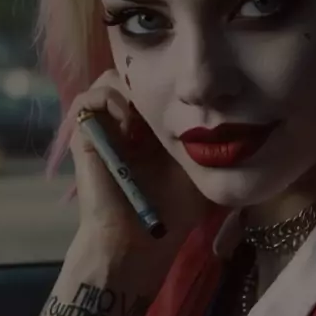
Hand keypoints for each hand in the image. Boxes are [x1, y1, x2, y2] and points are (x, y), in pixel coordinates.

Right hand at [69, 69, 208, 261]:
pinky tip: (127, 124)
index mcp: (151, 127)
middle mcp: (125, 122)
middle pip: (132, 74)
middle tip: (165, 105)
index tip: (186, 100)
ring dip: (129, 90)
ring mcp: (103, 127)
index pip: (155, 82)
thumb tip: (231, 115)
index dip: (169, 82)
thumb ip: (208, 140)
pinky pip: (88, 98)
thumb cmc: (171, 212)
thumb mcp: (200, 167)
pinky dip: (107, 100)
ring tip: (145, 118)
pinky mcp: (84, 135)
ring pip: (109, 79)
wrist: (139, 241)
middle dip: (150, 82)